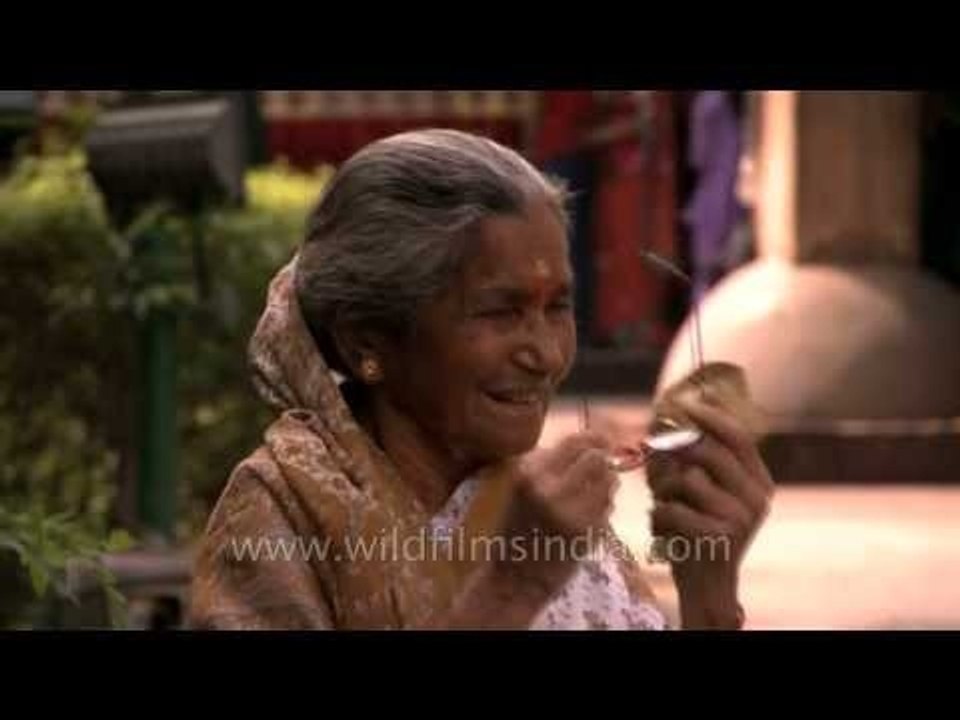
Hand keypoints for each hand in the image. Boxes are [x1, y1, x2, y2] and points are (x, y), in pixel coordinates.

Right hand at [495, 432, 619, 590]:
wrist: (515, 579)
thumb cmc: (517, 530)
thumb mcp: (521, 488)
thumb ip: (549, 463)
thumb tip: (589, 441)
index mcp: (529, 475)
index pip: (575, 442)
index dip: (595, 438)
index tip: (602, 441)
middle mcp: (549, 490)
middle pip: (597, 458)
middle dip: (603, 461)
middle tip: (602, 467)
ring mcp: (570, 512)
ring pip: (609, 482)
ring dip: (607, 484)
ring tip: (594, 493)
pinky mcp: (586, 533)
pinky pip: (608, 508)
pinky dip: (605, 508)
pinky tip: (590, 515)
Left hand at [646, 394, 773, 627]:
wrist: (707, 587)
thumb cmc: (698, 531)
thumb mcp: (705, 494)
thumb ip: (695, 461)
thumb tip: (666, 418)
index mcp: (759, 482)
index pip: (738, 437)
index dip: (710, 416)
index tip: (685, 402)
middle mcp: (756, 498)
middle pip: (708, 451)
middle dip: (673, 452)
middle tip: (653, 459)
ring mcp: (740, 517)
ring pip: (686, 479)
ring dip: (662, 491)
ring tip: (662, 507)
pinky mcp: (718, 536)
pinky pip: (673, 508)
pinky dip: (658, 517)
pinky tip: (663, 530)